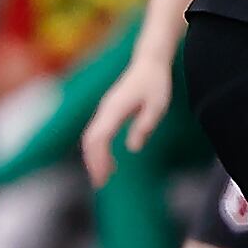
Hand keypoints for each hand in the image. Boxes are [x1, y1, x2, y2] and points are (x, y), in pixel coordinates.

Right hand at [81, 56, 171, 186]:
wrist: (149, 62)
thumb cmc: (156, 83)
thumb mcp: (157, 106)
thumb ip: (144, 126)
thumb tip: (132, 148)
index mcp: (114, 109)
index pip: (99, 139)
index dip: (99, 159)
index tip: (105, 176)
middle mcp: (105, 110)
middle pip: (90, 140)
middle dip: (93, 163)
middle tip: (101, 184)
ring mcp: (104, 110)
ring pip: (91, 137)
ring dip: (95, 158)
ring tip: (104, 177)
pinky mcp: (108, 110)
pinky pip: (97, 133)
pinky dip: (99, 149)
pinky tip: (110, 161)